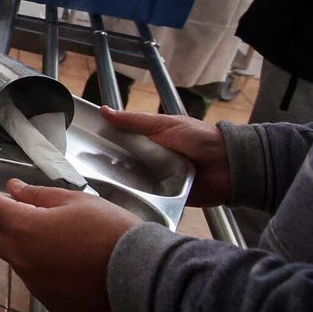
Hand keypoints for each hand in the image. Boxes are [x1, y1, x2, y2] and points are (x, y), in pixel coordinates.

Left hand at [0, 177, 143, 311]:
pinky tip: (67, 259)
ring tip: (54, 233)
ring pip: (15, 258)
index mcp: (25, 229)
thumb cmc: (114, 235)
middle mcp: (23, 260)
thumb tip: (15, 191)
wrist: (145, 281)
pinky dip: (41, 264)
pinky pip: (35, 278)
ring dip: (21, 242)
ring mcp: (35, 285)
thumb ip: (39, 197)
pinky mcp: (51, 302)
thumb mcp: (77, 202)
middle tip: (14, 206)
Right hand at [100, 106, 230, 205]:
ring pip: (132, 185)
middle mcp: (150, 162)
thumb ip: (134, 121)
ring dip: (122, 186)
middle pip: (123, 167)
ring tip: (100, 188)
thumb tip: (105, 110)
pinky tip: (122, 201)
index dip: (103, 146)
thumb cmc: (200, 139)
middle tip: (87, 171)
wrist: (229, 166)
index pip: (120, 144)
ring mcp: (158, 181)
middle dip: (109, 169)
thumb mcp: (164, 124)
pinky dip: (139, 200)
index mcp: (148, 142)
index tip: (83, 148)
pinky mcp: (166, 199)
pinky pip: (149, 201)